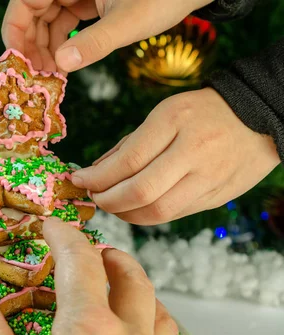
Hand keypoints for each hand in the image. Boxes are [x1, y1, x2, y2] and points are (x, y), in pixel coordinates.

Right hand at [0, 218, 179, 334]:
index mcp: (90, 332)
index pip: (80, 263)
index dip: (64, 236)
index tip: (53, 225)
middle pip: (131, 279)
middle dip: (111, 256)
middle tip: (95, 250)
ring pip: (158, 311)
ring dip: (139, 290)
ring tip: (122, 287)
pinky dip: (153, 326)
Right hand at [2, 0, 212, 72]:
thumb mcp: (128, 23)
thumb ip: (94, 44)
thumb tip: (61, 66)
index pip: (25, 0)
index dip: (15, 30)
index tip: (16, 60)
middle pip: (33, 10)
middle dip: (31, 43)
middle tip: (36, 75)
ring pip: (47, 17)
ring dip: (45, 46)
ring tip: (50, 75)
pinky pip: (65, 19)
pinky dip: (62, 41)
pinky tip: (65, 63)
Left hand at [71, 88, 280, 224]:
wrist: (261, 117)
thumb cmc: (202, 113)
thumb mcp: (164, 114)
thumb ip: (129, 145)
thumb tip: (95, 172)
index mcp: (174, 122)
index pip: (128, 161)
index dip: (97, 177)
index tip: (79, 179)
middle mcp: (193, 151)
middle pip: (140, 192)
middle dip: (107, 200)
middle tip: (93, 196)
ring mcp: (208, 178)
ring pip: (157, 212)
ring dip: (125, 214)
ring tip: (111, 204)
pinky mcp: (216, 197)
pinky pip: (174, 214)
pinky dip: (147, 215)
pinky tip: (135, 208)